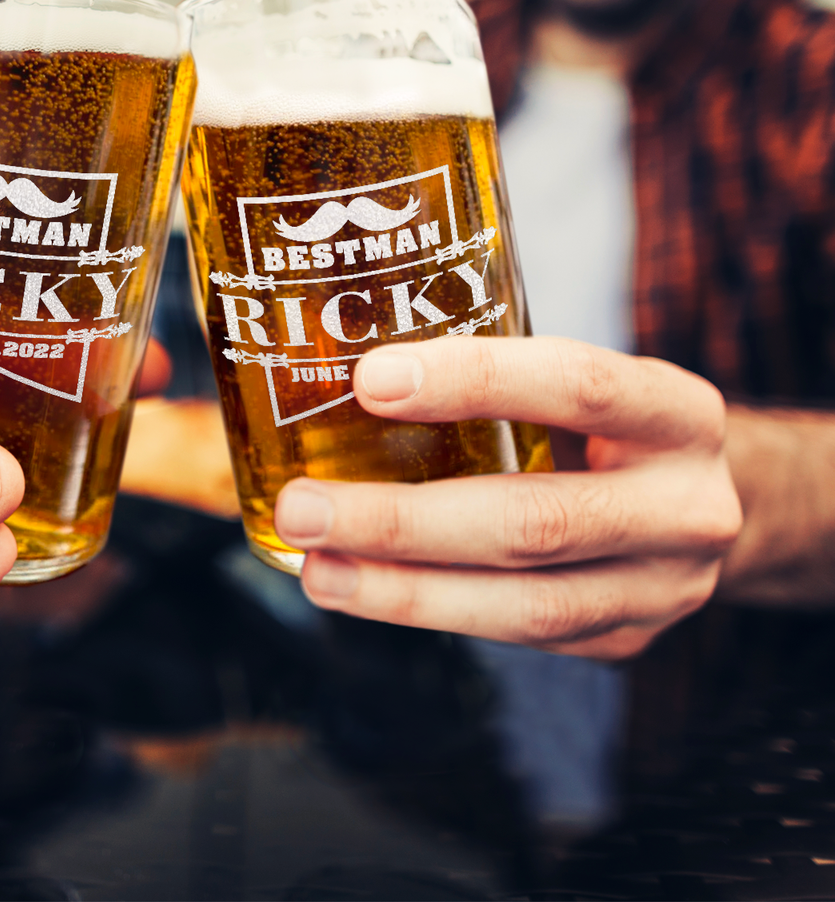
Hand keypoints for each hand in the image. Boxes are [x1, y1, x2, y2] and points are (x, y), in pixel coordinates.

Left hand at [274, 336, 741, 658]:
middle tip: (305, 508)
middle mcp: (685, 507)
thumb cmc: (606, 425)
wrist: (697, 503)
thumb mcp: (580, 381)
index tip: (369, 380)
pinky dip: (430, 611)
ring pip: (523, 605)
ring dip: (403, 591)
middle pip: (535, 521)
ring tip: (316, 569)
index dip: (472, 381)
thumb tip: (337, 359)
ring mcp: (661, 589)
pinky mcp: (623, 641)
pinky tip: (361, 589)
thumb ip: (493, 375)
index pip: (577, 385)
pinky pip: (515, 635)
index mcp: (676, 413)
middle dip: (405, 521)